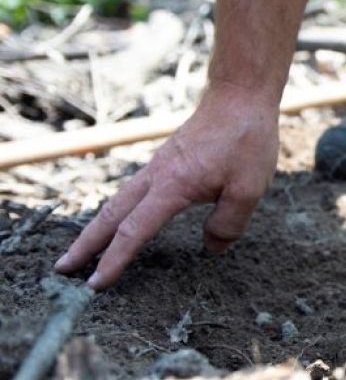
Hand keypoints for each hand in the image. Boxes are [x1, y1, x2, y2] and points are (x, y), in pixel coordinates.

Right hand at [54, 83, 278, 289]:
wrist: (239, 95)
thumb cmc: (246, 140)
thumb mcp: (248, 189)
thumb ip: (228, 224)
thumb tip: (211, 248)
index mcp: (173, 185)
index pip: (134, 230)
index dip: (114, 259)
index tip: (96, 283)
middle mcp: (156, 175)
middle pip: (111, 214)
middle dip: (86, 244)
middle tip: (63, 269)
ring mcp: (158, 166)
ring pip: (119, 201)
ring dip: (99, 227)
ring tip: (83, 250)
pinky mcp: (167, 160)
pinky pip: (134, 191)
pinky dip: (119, 210)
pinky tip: (121, 220)